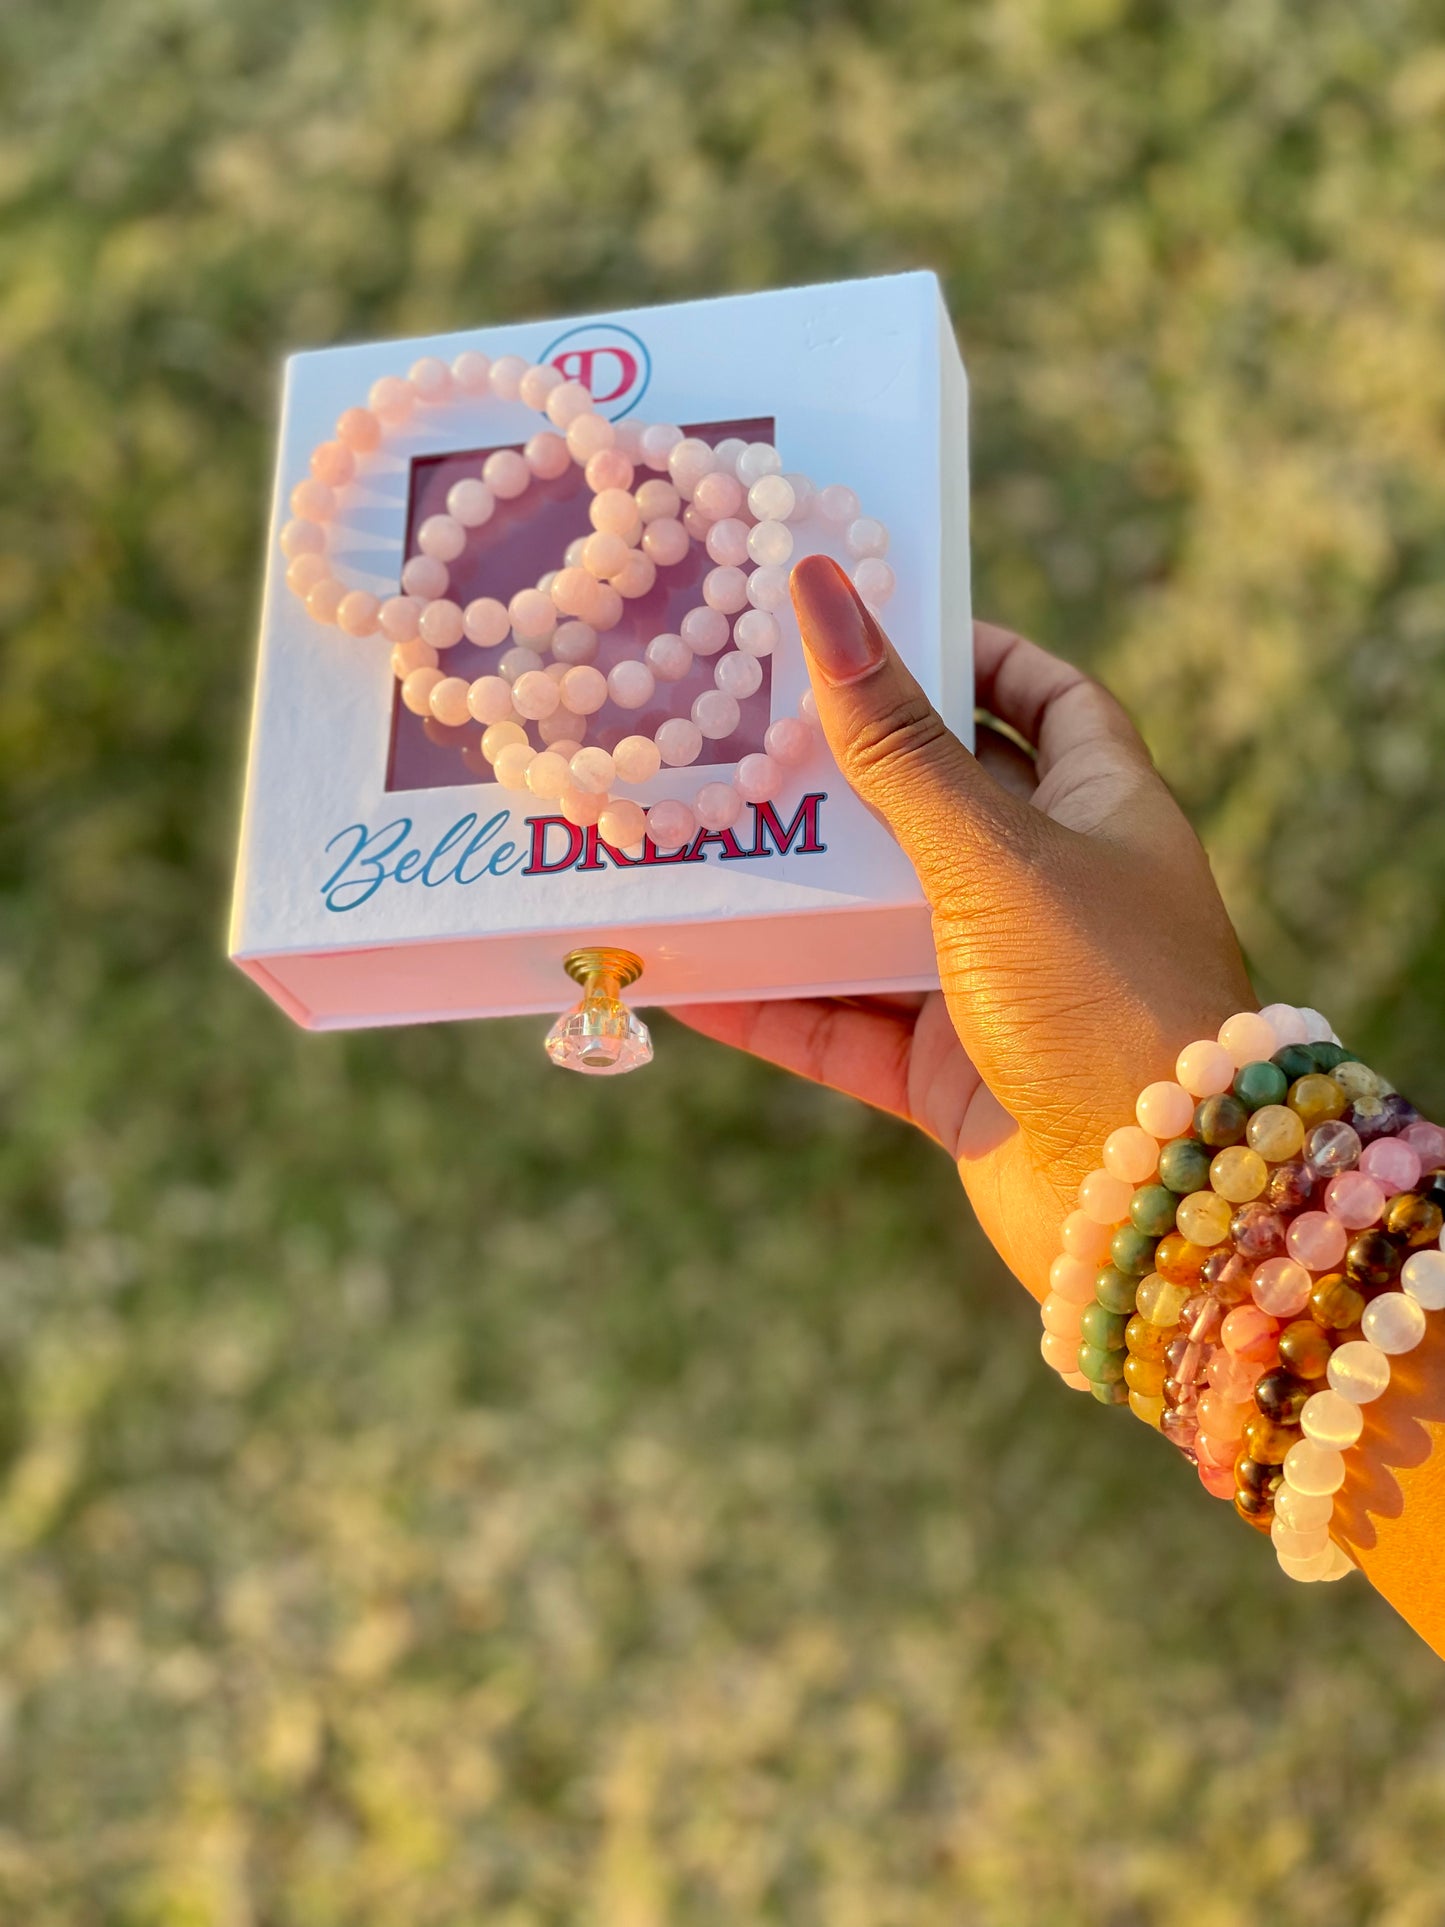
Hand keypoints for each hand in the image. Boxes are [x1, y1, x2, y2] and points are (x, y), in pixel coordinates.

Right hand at [673, 556, 1254, 1301]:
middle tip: (736, 730)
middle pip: (936, 807)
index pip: (1046, 699)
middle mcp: (1054, 891)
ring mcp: (999, 987)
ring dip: (789, 893)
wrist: (1148, 1200)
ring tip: (687, 842)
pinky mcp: (950, 1074)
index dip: (973, 653)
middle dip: (840, 777)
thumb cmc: (1101, 993)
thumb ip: (897, 740)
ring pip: (874, 922)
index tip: (876, 625)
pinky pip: (842, 1024)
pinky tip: (685, 974)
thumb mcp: (993, 850)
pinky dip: (770, 1002)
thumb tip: (821, 592)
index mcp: (1103, 810)